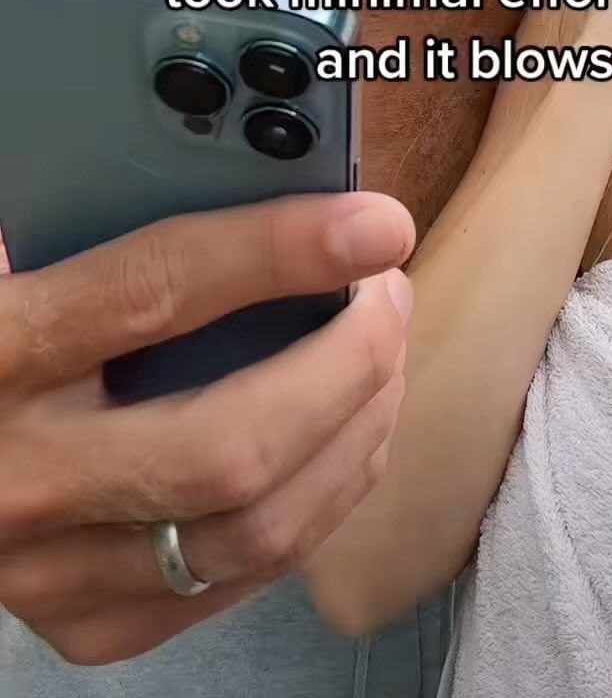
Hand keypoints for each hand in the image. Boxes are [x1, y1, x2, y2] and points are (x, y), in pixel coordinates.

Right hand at [0, 193, 413, 665]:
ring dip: (354, 436)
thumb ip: (80, 222)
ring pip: (256, 528)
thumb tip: (228, 171)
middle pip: (233, 444)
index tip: (372, 223)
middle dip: (347, 367)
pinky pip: (241, 577)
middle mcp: (24, 478)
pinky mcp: (92, 626)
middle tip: (388, 292)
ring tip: (381, 359)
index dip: (282, 252)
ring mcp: (57, 570)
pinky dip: (317, 501)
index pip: (157, 293)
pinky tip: (340, 437)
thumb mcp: (8, 266)